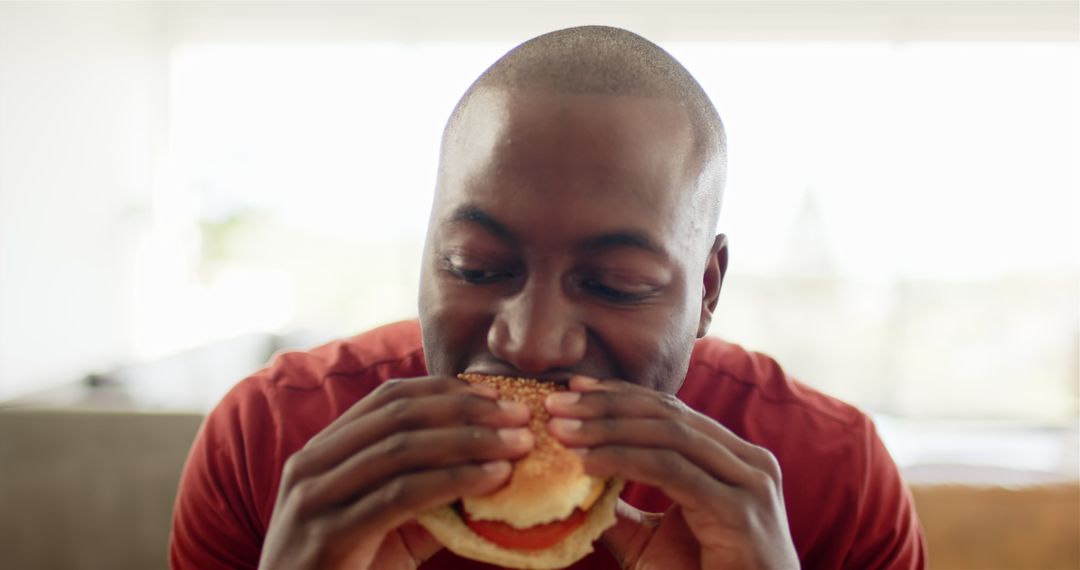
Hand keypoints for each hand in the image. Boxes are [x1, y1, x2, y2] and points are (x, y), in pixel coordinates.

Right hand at [259, 376, 533, 568]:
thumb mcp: (385, 527)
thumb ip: (427, 497)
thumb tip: (493, 469)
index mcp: (322, 452)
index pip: (388, 399)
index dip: (446, 390)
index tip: (497, 396)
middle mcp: (312, 465)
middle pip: (399, 415)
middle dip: (467, 410)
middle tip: (520, 416)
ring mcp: (315, 498)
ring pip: (401, 449)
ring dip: (469, 441)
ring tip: (516, 445)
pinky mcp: (329, 535)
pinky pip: (401, 495)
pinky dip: (453, 480)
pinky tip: (492, 478)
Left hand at [545, 376, 798, 568]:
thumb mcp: (658, 538)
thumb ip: (625, 509)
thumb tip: (578, 482)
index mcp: (736, 459)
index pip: (672, 412)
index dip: (620, 395)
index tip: (573, 389)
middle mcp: (750, 462)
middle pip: (668, 415)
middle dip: (606, 405)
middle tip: (555, 404)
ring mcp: (749, 482)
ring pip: (668, 436)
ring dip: (608, 429)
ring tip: (562, 431)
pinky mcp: (739, 509)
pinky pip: (671, 471)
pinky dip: (624, 460)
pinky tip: (586, 462)